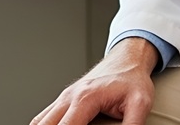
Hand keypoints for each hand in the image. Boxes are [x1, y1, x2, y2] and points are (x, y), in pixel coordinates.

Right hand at [31, 38, 158, 124]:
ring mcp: (64, 98)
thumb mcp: (140, 103)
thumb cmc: (132, 80)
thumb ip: (132, 124)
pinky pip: (43, 117)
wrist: (128, 60)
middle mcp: (69, 97)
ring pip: (39, 121)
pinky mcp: (63, 100)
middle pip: (44, 124)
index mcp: (84, 98)